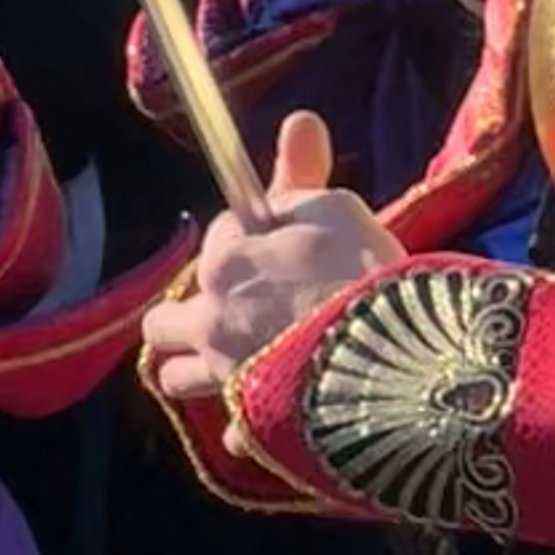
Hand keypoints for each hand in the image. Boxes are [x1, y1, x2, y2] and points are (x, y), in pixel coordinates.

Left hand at [140, 109, 401, 411]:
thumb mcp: (338, 206)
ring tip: (229, 362)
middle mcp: (211, 324)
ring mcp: (228, 380)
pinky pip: (235, 434)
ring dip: (194, 368)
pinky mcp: (255, 428)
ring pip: (177, 379)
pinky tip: (268, 417)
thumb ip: (304, 174)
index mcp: (224, 265)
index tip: (283, 240)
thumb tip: (298, 120)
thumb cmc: (361, 275)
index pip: (218, 238)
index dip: (250, 237)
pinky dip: (247, 425)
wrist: (391, 363)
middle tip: (230, 308)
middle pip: (162, 323)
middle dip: (186, 314)